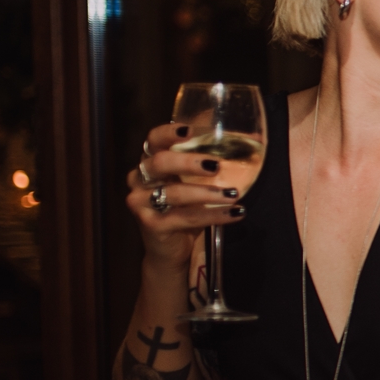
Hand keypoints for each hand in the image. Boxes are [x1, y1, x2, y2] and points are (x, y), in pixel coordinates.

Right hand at [125, 121, 243, 268]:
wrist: (169, 249)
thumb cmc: (183, 210)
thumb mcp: (189, 184)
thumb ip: (201, 167)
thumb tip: (240, 149)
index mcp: (149, 164)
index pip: (153, 141)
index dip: (167, 133)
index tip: (189, 130)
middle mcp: (139, 180)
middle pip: (160, 163)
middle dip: (189, 162)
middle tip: (216, 166)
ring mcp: (141, 203)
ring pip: (175, 193)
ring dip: (208, 193)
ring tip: (233, 194)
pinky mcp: (151, 225)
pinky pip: (185, 217)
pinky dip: (213, 215)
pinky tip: (234, 213)